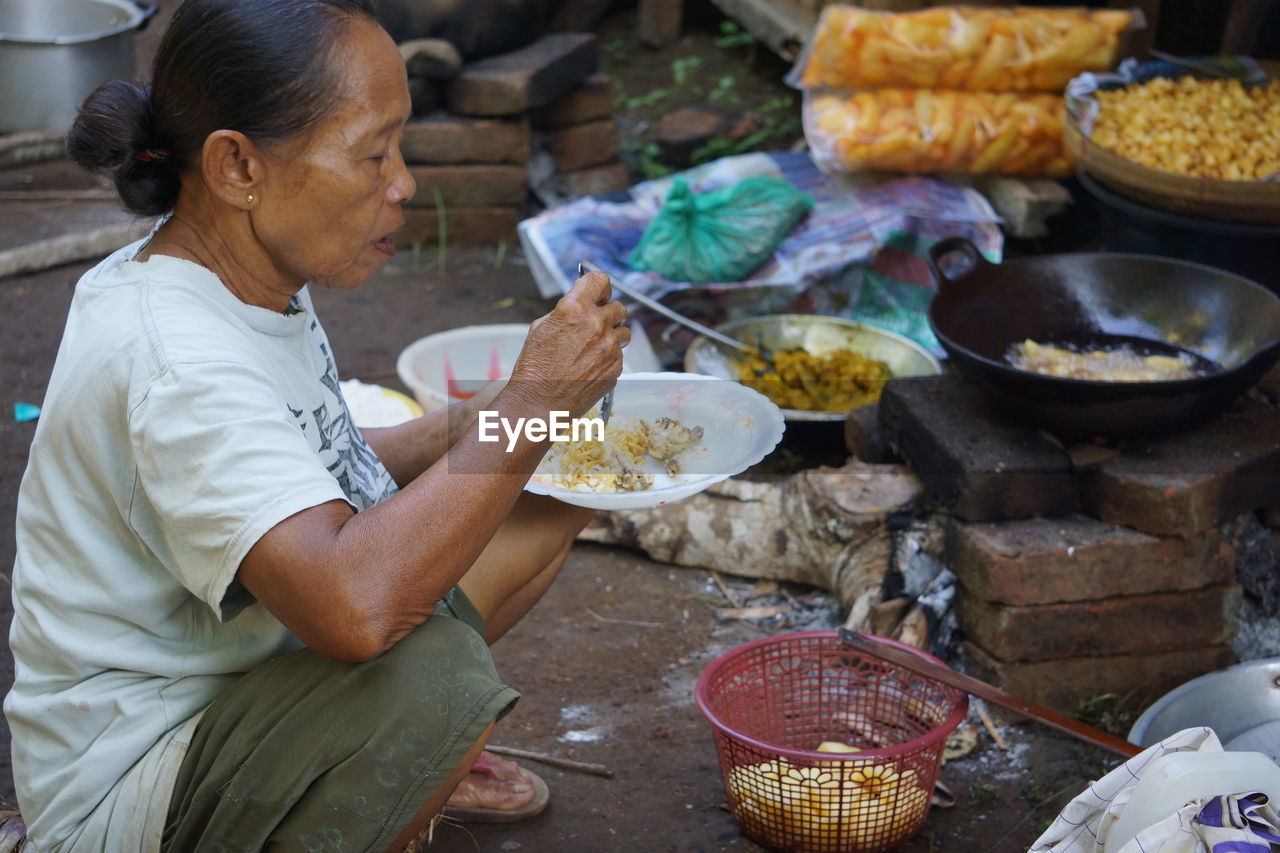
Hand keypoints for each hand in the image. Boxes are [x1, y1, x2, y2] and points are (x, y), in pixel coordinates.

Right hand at [509, 270, 629, 416]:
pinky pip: (619, 355)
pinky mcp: (616, 367)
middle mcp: (596, 324)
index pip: (600, 280)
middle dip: (607, 313)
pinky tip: (590, 366)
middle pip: (618, 307)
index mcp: (575, 308)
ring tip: (593, 347)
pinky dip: (608, 358)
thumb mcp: (541, 327)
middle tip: (595, 322)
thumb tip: (581, 302)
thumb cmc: (535, 367)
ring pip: (624, 332)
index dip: (598, 286)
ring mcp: (609, 347)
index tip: (597, 292)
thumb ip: (566, 311)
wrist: (539, 403)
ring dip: (612, 335)